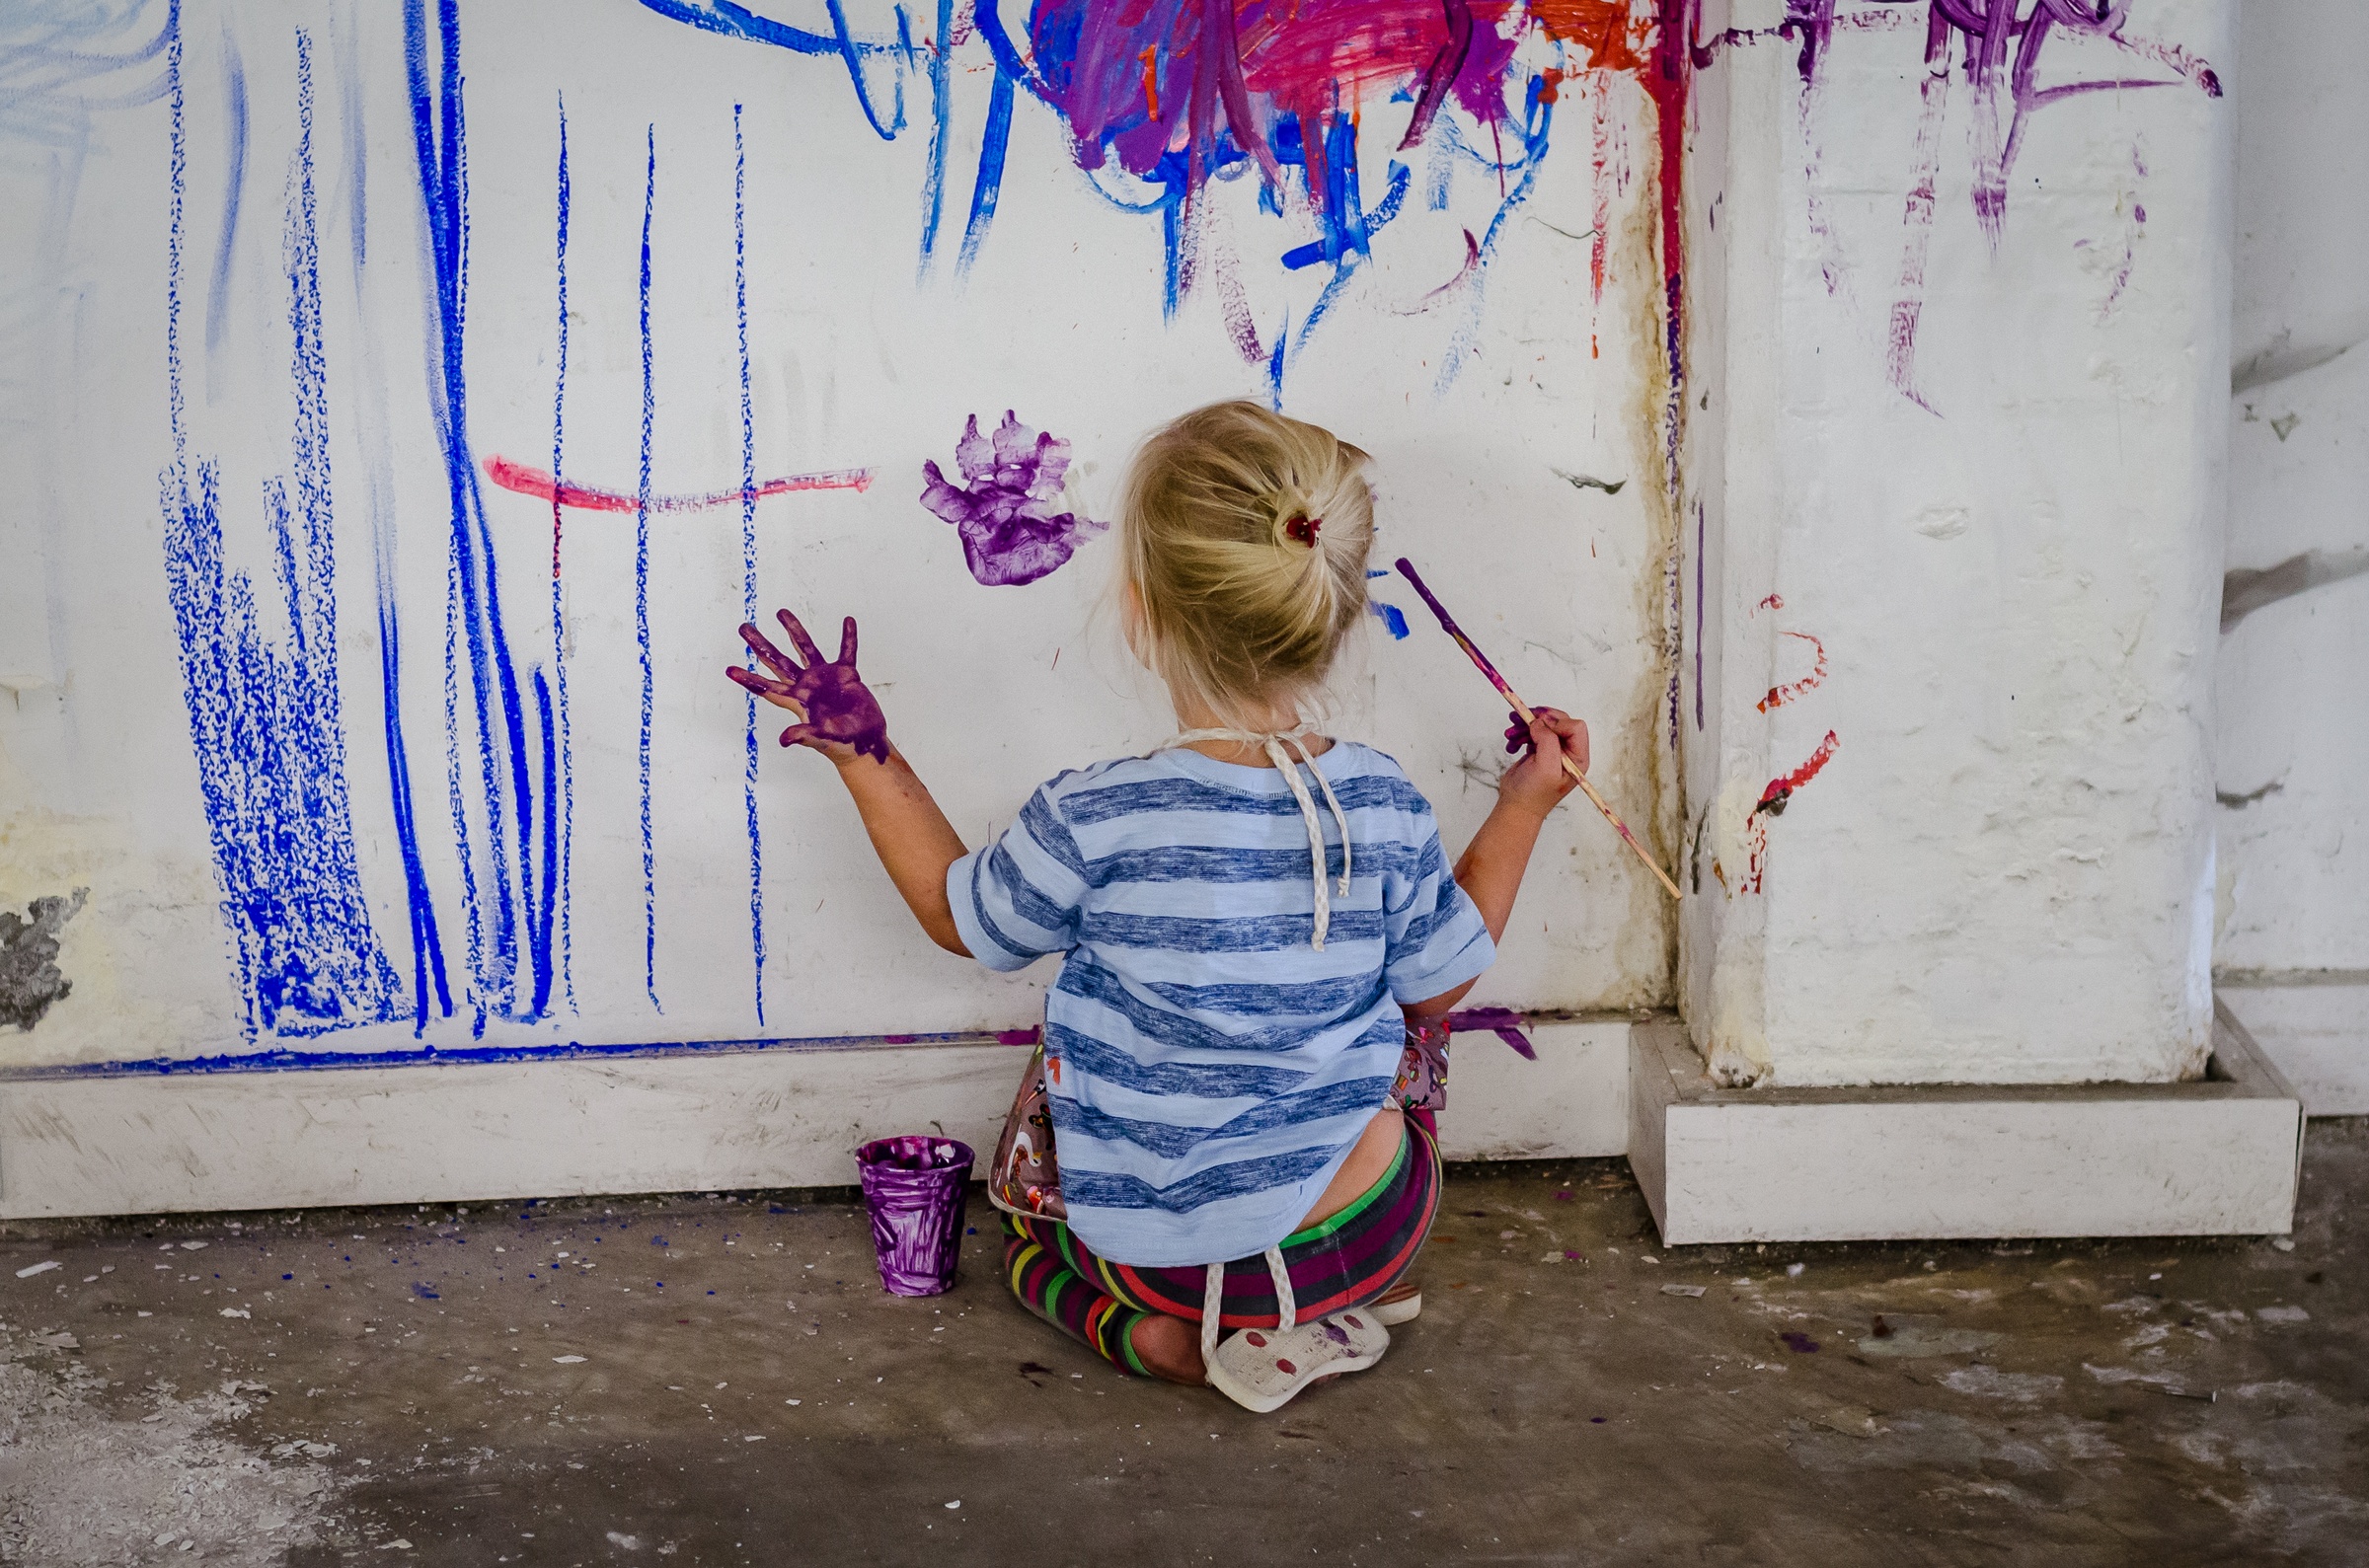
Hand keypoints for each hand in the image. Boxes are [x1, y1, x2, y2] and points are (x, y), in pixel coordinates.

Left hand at [727, 608, 890, 764]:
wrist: (865, 742)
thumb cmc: (842, 745)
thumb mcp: (822, 740)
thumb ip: (804, 736)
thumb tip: (784, 739)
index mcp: (797, 700)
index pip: (767, 687)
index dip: (748, 679)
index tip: (729, 670)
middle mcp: (807, 686)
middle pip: (777, 661)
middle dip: (760, 644)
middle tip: (744, 628)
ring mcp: (825, 678)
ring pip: (805, 648)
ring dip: (794, 630)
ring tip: (781, 612)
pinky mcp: (846, 675)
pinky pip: (847, 651)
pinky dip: (848, 638)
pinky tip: (848, 621)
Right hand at [1497, 706, 1588, 817]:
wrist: (1516, 806)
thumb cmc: (1533, 794)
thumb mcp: (1545, 768)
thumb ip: (1548, 741)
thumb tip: (1540, 722)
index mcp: (1577, 758)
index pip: (1575, 727)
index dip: (1557, 723)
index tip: (1539, 726)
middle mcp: (1568, 752)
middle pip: (1559, 721)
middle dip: (1539, 719)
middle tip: (1520, 719)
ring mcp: (1553, 750)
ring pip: (1543, 724)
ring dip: (1524, 726)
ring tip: (1510, 735)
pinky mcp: (1539, 750)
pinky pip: (1531, 732)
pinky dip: (1519, 734)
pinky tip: (1512, 745)